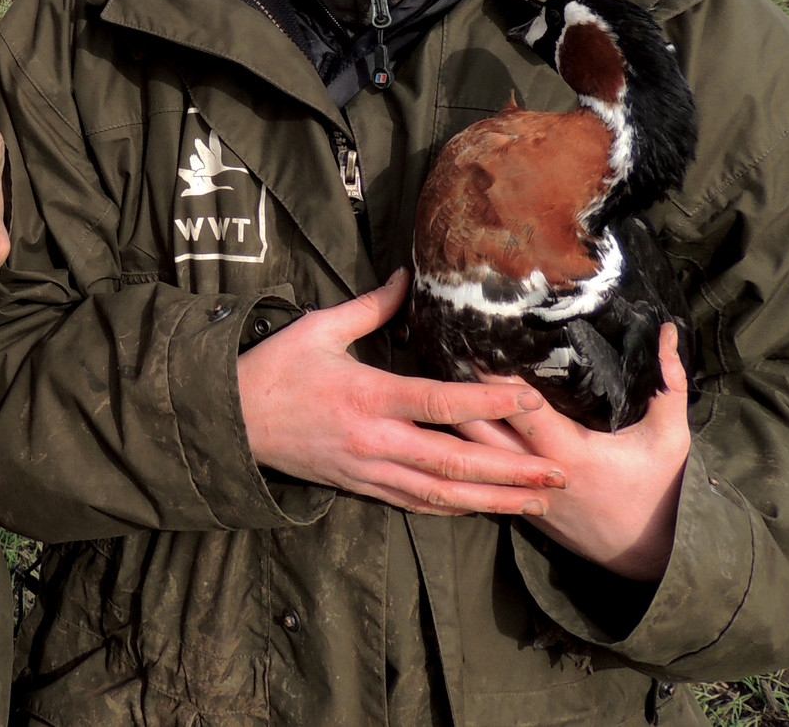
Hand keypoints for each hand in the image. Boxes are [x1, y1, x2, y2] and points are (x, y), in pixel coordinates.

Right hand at [237, 270, 566, 516]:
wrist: (230, 421)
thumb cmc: (273, 368)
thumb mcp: (319, 328)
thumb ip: (370, 307)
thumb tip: (406, 278)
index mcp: (368, 395)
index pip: (440, 404)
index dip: (490, 405)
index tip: (532, 401)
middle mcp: (374, 439)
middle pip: (454, 463)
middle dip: (511, 472)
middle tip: (559, 474)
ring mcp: (368, 469)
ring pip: (441, 494)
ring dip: (494, 501)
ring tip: (538, 502)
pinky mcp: (359, 486)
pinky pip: (415, 504)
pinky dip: (454, 510)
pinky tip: (484, 509)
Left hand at [457, 322, 689, 580]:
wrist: (651, 555)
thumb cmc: (660, 491)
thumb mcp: (671, 438)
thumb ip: (669, 384)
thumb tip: (668, 332)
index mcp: (569, 453)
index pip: (519, 409)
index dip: (494, 376)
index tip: (474, 341)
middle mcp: (536, 473)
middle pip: (479, 429)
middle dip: (458, 390)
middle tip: (441, 351)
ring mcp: (521, 495)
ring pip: (470, 453)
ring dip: (455, 418)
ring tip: (434, 379)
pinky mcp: (516, 507)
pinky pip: (478, 472)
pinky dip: (465, 446)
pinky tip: (449, 420)